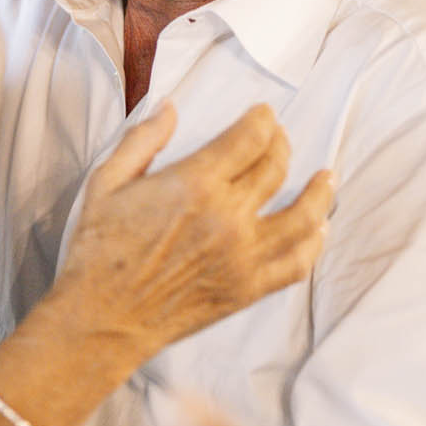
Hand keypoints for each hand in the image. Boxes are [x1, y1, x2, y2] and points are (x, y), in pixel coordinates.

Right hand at [55, 104, 333, 360]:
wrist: (103, 318)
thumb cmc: (99, 250)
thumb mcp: (106, 183)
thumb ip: (142, 141)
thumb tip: (170, 107)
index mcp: (194, 184)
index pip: (249, 138)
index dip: (262, 120)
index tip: (264, 114)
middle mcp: (228, 217)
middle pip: (276, 169)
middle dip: (282, 144)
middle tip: (281, 137)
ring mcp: (243, 256)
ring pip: (302, 217)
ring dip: (319, 192)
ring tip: (326, 178)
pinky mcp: (247, 289)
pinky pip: (296, 264)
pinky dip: (313, 245)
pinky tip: (319, 231)